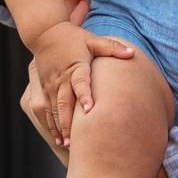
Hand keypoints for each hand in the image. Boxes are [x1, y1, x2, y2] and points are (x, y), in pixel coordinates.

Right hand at [25, 22, 132, 155]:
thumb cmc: (73, 37)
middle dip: (68, 123)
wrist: (45, 33)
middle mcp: (62, 78)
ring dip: (60, 127)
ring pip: (55, 110)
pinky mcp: (45, 89)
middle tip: (74, 141)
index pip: (81, 82)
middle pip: (65, 102)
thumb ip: (112, 47)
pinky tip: (57, 139)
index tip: (89, 110)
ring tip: (66, 145)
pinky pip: (47, 110)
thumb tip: (132, 53)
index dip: (85, 95)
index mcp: (75, 66)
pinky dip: (52, 125)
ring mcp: (51, 85)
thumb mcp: (93, 40)